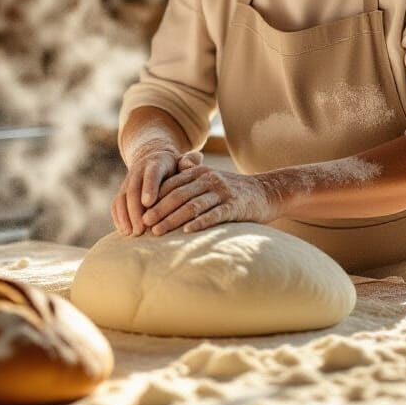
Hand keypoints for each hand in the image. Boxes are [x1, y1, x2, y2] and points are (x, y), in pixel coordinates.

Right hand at [111, 148, 203, 235]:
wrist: (153, 159)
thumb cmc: (173, 166)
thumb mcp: (182, 162)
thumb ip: (189, 163)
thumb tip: (197, 160)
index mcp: (156, 163)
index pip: (152, 174)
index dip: (149, 187)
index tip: (149, 203)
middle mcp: (138, 171)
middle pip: (133, 189)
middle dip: (136, 209)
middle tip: (142, 228)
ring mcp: (128, 181)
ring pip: (122, 197)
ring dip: (126, 216)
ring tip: (133, 233)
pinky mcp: (122, 191)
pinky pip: (116, 204)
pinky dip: (118, 217)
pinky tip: (125, 231)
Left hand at [141, 164, 278, 234]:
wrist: (267, 192)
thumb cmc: (232, 190)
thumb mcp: (210, 180)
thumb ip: (188, 182)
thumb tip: (159, 194)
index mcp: (200, 172)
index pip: (171, 184)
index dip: (154, 198)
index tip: (138, 212)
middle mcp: (209, 179)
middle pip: (178, 195)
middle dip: (158, 210)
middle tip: (143, 224)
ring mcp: (222, 192)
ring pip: (192, 205)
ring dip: (172, 219)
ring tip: (157, 231)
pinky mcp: (234, 206)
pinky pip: (213, 214)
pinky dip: (199, 222)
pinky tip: (186, 231)